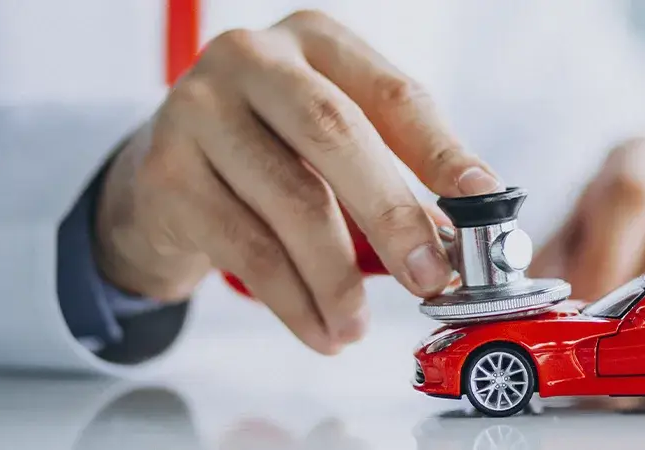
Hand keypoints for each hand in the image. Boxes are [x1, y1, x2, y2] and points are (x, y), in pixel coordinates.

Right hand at [94, 10, 502, 354]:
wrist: (162, 171)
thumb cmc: (268, 150)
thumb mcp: (333, 142)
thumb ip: (395, 172)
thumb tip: (459, 240)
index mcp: (314, 40)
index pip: (392, 94)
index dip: (441, 151)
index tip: (481, 202)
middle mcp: (251, 59)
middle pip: (335, 135)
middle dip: (392, 215)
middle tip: (429, 277)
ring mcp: (199, 110)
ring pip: (290, 201)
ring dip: (336, 279)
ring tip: (358, 326)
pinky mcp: (167, 172)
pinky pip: (246, 248)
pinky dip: (292, 301)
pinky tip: (318, 328)